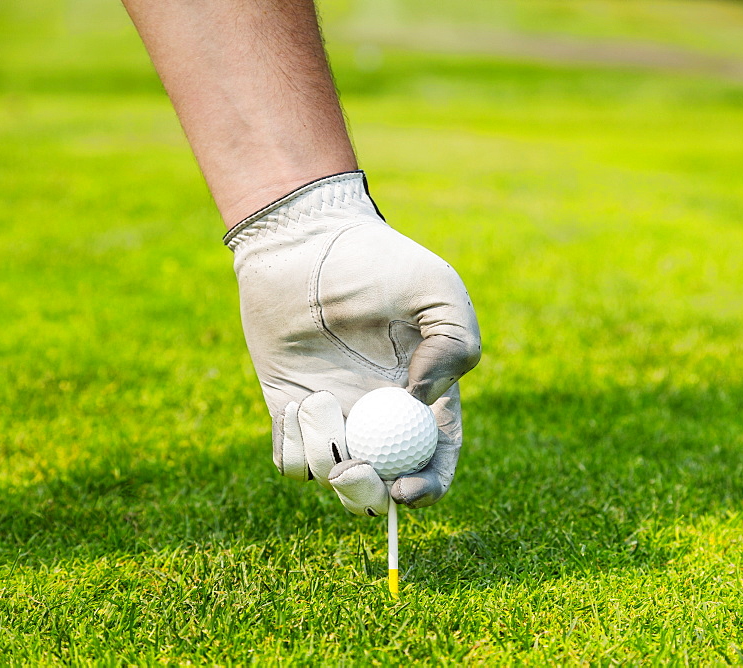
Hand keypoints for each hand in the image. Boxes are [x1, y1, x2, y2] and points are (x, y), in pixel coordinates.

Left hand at [225, 171, 480, 514]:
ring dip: (324, 452)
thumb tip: (418, 402)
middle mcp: (380, 417)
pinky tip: (293, 403)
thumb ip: (452, 345)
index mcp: (425, 399)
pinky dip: (293, 446)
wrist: (307, 241)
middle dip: (369, 493)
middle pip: (381, 486)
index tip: (407, 489)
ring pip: (332, 475)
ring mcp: (335, 417)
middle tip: (352, 469)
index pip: (434, 461)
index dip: (428, 487)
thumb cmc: (379, 261)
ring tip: (315, 398)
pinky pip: (290, 460)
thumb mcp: (437, 291)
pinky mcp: (289, 410)